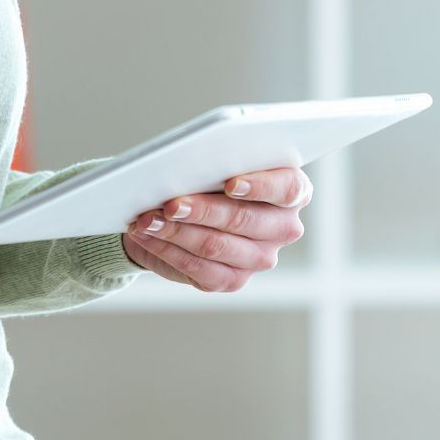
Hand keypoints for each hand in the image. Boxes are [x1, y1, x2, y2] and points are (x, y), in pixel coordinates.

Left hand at [119, 167, 310, 292]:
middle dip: (203, 210)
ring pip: (217, 245)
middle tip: (171, 203)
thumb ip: (216, 160)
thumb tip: (188, 163)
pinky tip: (147, 236)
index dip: (261, 186)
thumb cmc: (209, 177)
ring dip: (176, 231)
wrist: (189, 212)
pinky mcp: (234, 279)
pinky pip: (200, 269)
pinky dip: (168, 249)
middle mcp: (283, 227)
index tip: (230, 183)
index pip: (288, 188)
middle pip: (246, 219)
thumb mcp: (216, 161)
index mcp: (292, 191)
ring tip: (148, 219)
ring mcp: (261, 257)